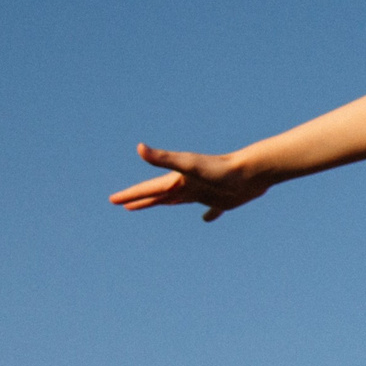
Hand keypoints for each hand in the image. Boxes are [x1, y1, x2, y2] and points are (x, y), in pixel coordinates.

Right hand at [109, 144, 272, 220]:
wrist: (252, 171)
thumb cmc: (220, 169)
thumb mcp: (188, 165)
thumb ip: (164, 158)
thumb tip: (139, 147)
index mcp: (177, 181)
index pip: (148, 189)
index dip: (130, 195)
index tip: (112, 200)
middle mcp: (188, 186)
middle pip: (159, 195)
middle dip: (140, 199)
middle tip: (123, 204)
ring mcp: (204, 192)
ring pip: (179, 200)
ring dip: (165, 203)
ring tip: (155, 205)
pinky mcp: (222, 200)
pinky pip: (212, 210)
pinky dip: (208, 214)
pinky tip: (208, 218)